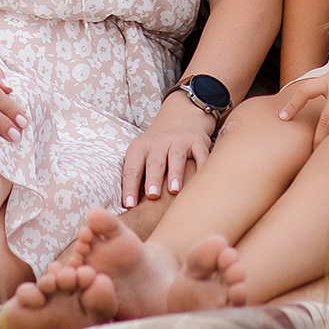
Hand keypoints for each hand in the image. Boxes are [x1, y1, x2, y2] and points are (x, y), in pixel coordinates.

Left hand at [120, 92, 215, 208]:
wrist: (180, 117)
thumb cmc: (156, 149)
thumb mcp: (141, 156)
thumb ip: (137, 178)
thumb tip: (127, 211)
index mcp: (140, 148)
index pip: (132, 168)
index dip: (130, 186)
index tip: (128, 205)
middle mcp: (158, 142)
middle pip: (154, 161)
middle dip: (152, 178)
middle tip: (152, 196)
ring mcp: (179, 140)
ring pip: (176, 156)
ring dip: (175, 173)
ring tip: (174, 190)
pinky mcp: (197, 141)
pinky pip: (200, 154)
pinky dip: (201, 166)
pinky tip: (201, 181)